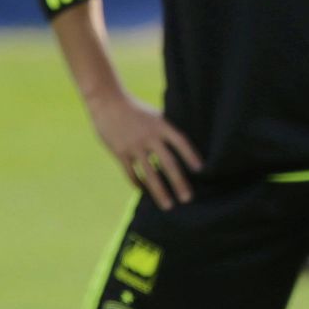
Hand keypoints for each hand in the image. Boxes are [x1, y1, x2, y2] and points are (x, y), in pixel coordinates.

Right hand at [87, 91, 201, 210]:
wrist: (108, 103)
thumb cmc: (136, 110)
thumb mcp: (155, 115)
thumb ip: (166, 130)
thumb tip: (181, 146)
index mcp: (161, 125)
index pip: (181, 142)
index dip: (191, 155)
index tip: (201, 169)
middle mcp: (149, 137)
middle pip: (168, 163)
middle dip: (179, 182)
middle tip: (188, 198)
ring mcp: (134, 147)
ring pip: (149, 173)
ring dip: (159, 191)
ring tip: (168, 205)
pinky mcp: (120, 153)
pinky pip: (131, 173)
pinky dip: (138, 183)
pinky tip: (143, 191)